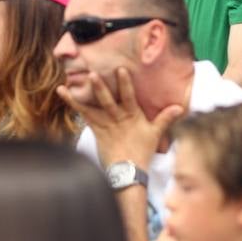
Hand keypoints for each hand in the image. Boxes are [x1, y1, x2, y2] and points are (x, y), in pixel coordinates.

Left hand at [56, 67, 183, 168]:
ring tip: (67, 84)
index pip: (129, 97)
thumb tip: (180, 107)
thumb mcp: (155, 133)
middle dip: (100, 88)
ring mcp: (104, 124)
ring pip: (92, 108)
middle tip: (92, 73)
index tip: (121, 69)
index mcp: (132, 115)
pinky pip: (82, 114)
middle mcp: (117, 118)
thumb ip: (165, 118)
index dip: (125, 84)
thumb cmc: (141, 150)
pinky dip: (72, 103)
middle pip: (108, 101)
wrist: (128, 171)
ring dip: (81, 96)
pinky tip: (61, 92)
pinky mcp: (95, 130)